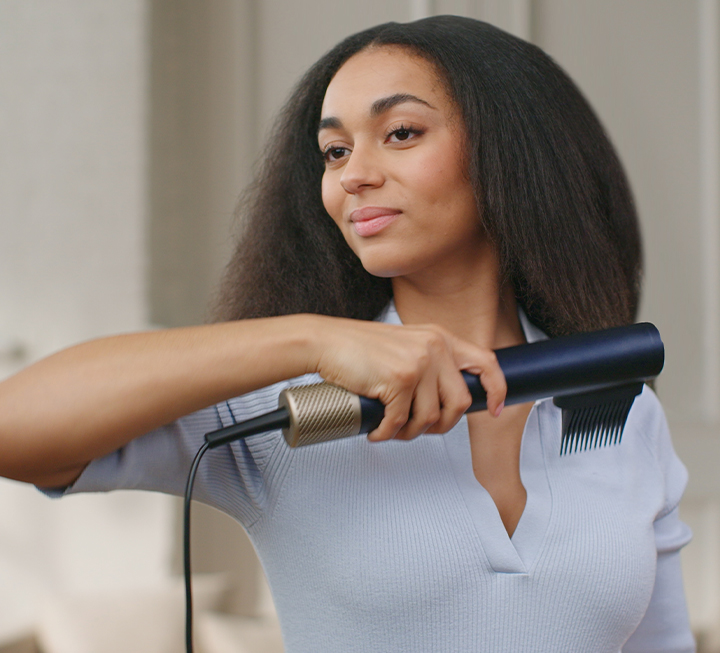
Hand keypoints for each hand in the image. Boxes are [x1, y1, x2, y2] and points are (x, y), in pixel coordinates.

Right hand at [307, 317, 506, 441]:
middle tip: (421, 427)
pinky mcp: (399, 380)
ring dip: (409, 431)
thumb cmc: (360, 348)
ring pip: (430, 418)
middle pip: (460, 403)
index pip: (487, 362)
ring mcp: (418, 363)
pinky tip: (377, 429)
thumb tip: (449, 401)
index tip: (495, 408)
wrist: (325, 342)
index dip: (496, 389)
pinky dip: (386, 433)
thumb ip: (431, 364)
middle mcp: (435, 347)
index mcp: (440, 338)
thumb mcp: (406, 346)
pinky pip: (401, 423)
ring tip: (391, 426)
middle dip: (442, 425)